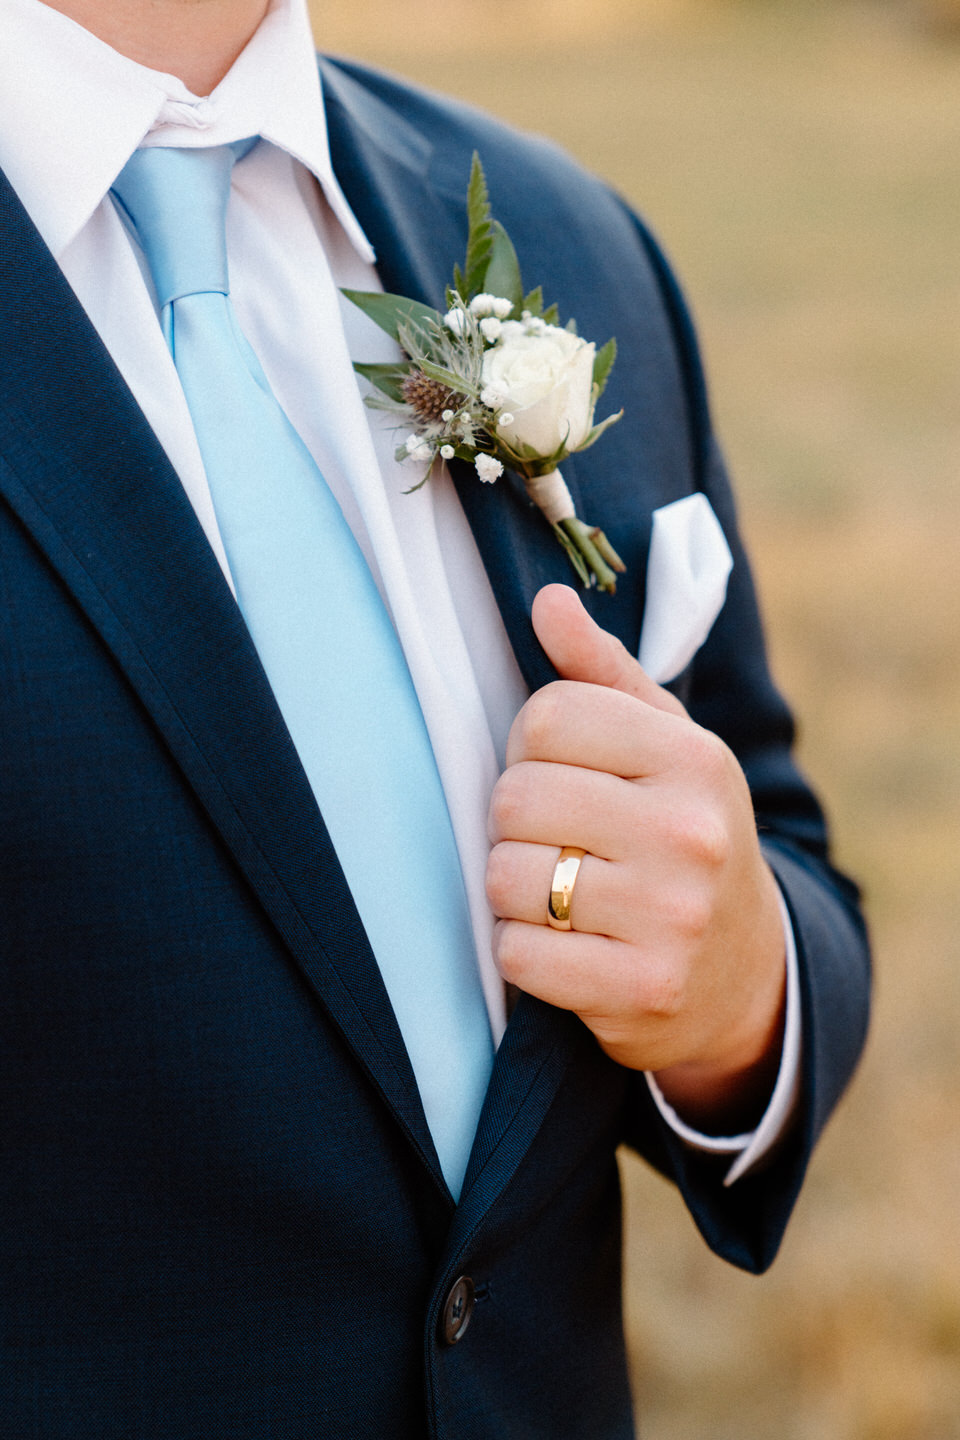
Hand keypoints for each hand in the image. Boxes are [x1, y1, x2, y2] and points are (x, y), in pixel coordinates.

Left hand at [486, 584, 786, 1130]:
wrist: (744, 973)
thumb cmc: (682, 836)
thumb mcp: (665, 747)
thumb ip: (602, 675)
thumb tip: (548, 601)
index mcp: (693, 758)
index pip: (547, 717)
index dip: (529, 746)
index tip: (558, 773)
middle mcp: (690, 832)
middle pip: (516, 797)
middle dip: (515, 821)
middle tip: (554, 840)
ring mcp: (670, 916)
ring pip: (506, 877)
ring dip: (512, 888)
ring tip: (556, 892)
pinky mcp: (642, 988)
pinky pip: (517, 954)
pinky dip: (521, 952)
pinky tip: (562, 946)